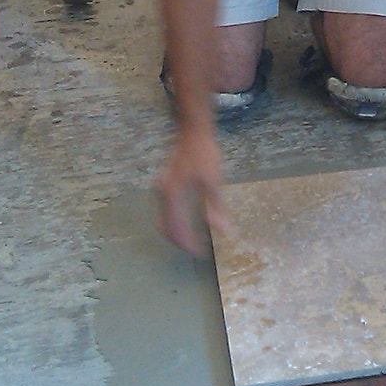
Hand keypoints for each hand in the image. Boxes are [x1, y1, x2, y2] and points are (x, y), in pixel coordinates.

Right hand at [154, 128, 231, 256]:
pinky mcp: (163, 185)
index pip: (178, 229)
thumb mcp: (213, 183)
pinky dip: (172, 222)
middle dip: (179, 242)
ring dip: (174, 233)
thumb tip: (225, 231)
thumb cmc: (205, 155)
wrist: (192, 132)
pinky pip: (163, 211)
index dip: (189, 244)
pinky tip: (185, 222)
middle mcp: (163, 195)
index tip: (201, 254)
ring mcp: (160, 189)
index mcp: (174, 196)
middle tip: (195, 250)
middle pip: (166, 228)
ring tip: (190, 240)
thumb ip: (216, 209)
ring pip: (162, 220)